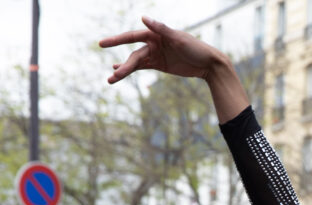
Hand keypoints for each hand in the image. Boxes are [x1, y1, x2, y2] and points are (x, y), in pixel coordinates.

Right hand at [99, 17, 249, 120]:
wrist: (209, 64)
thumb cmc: (196, 48)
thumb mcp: (179, 39)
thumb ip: (161, 29)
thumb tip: (144, 18)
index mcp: (156, 34)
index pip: (132, 36)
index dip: (116, 40)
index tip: (103, 44)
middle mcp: (153, 42)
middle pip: (133, 55)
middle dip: (123, 66)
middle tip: (112, 77)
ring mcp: (155, 54)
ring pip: (135, 62)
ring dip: (124, 70)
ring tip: (111, 79)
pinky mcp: (159, 64)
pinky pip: (142, 67)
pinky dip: (131, 69)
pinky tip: (119, 72)